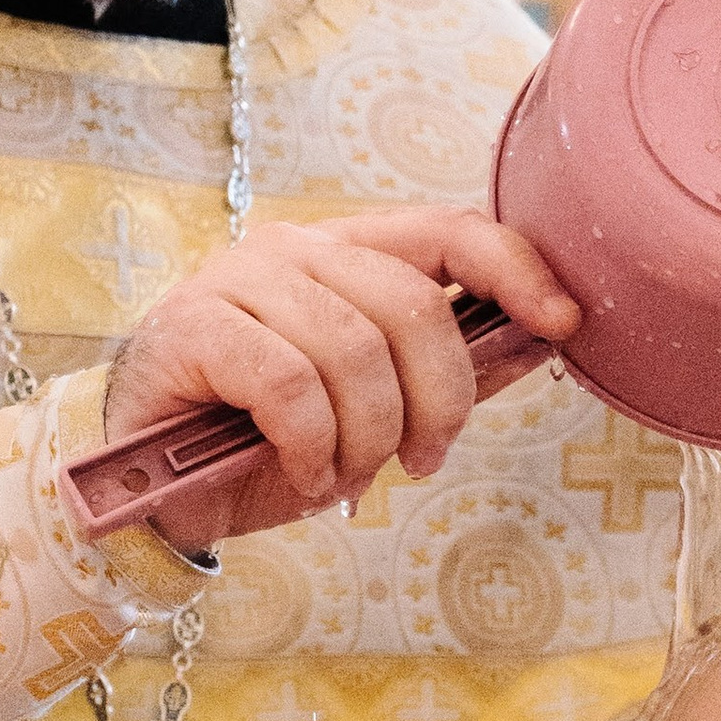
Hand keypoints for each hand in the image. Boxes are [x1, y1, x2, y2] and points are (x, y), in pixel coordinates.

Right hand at [104, 205, 581, 553]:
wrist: (158, 489)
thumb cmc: (270, 440)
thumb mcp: (380, 409)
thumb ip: (451, 370)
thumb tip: (544, 340)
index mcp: (348, 254)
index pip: (447, 231)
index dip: (514, 268)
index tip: (562, 322)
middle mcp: (295, 251)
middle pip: (413, 306)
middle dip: (437, 402)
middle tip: (418, 460)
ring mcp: (239, 281)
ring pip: (355, 351)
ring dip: (367, 436)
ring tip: (343, 473)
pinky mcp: (195, 328)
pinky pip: (291, 384)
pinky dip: (313, 444)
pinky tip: (302, 473)